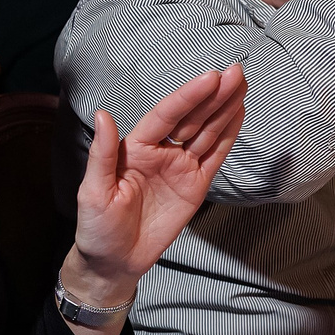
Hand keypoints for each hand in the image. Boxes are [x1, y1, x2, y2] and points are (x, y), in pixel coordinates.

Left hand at [68, 65, 246, 300]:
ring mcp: (180, 167)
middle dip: (214, 95)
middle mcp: (161, 151)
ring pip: (208, 132)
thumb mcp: (93, 191)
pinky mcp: (196, 185)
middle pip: (192, 118)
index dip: (188, 97)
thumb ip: (102, 153)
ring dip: (225, 108)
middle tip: (235, 73)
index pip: (166, 115)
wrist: (115, 261)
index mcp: (136, 148)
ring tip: (241, 84)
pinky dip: (228, 135)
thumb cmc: (98, 227)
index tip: (209, 78)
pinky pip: (215, 156)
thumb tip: (102, 115)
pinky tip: (238, 114)